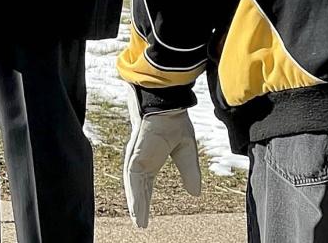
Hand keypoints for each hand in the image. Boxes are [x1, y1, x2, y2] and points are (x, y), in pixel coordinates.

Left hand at [123, 85, 200, 227]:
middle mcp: (141, 159)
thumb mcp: (186, 151)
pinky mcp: (135, 155)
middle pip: (138, 188)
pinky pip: (133, 179)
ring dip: (136, 204)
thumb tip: (194, 194)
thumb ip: (189, 171)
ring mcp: (136, 157)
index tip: (144, 214)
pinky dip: (134, 195)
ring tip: (138, 222)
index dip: (145, 199)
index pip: (146, 184)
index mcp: (150, 158)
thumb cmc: (174, 120)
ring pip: (134, 186)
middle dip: (139, 205)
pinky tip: (135, 208)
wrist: (167, 104)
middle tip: (140, 224)